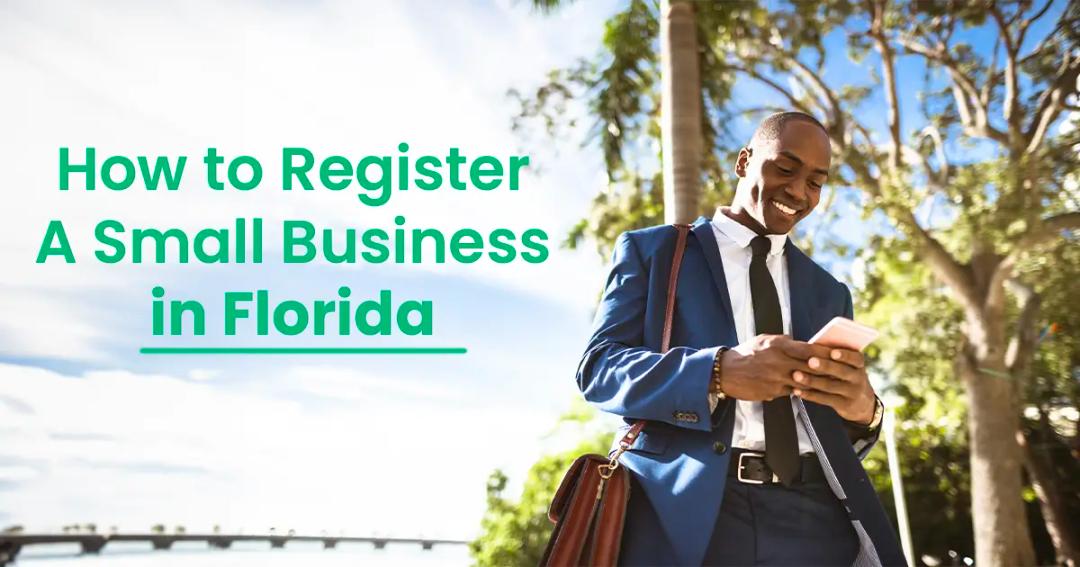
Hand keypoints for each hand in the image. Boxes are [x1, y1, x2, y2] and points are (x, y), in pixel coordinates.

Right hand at [714, 335, 831, 401]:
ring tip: (830, 383)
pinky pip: (792, 391)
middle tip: (841, 370)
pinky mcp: (773, 392)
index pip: (809, 349)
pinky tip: (809, 390)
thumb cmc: (746, 354)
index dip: (826, 352)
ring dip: (817, 383)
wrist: (725, 373)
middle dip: (827, 369)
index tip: (838, 353)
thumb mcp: (764, 340)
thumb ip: (783, 341)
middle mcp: (779, 361)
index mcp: (778, 345)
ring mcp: (776, 378)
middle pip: (811, 366)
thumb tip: (800, 342)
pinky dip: (801, 390)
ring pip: (804, 382)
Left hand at [791, 347, 876, 424]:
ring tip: (796, 375)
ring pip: (830, 386)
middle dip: (825, 366)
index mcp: (858, 364)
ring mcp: (852, 393)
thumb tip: (811, 345)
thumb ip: (833, 356)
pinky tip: (796, 391)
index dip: (845, 355)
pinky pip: (825, 399)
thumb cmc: (846, 375)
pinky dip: (809, 394)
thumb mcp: (848, 366)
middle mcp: (858, 378)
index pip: (855, 358)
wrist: (862, 402)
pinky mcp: (843, 405)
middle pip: (842, 371)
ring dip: (811, 380)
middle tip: (810, 361)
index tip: (832, 352)